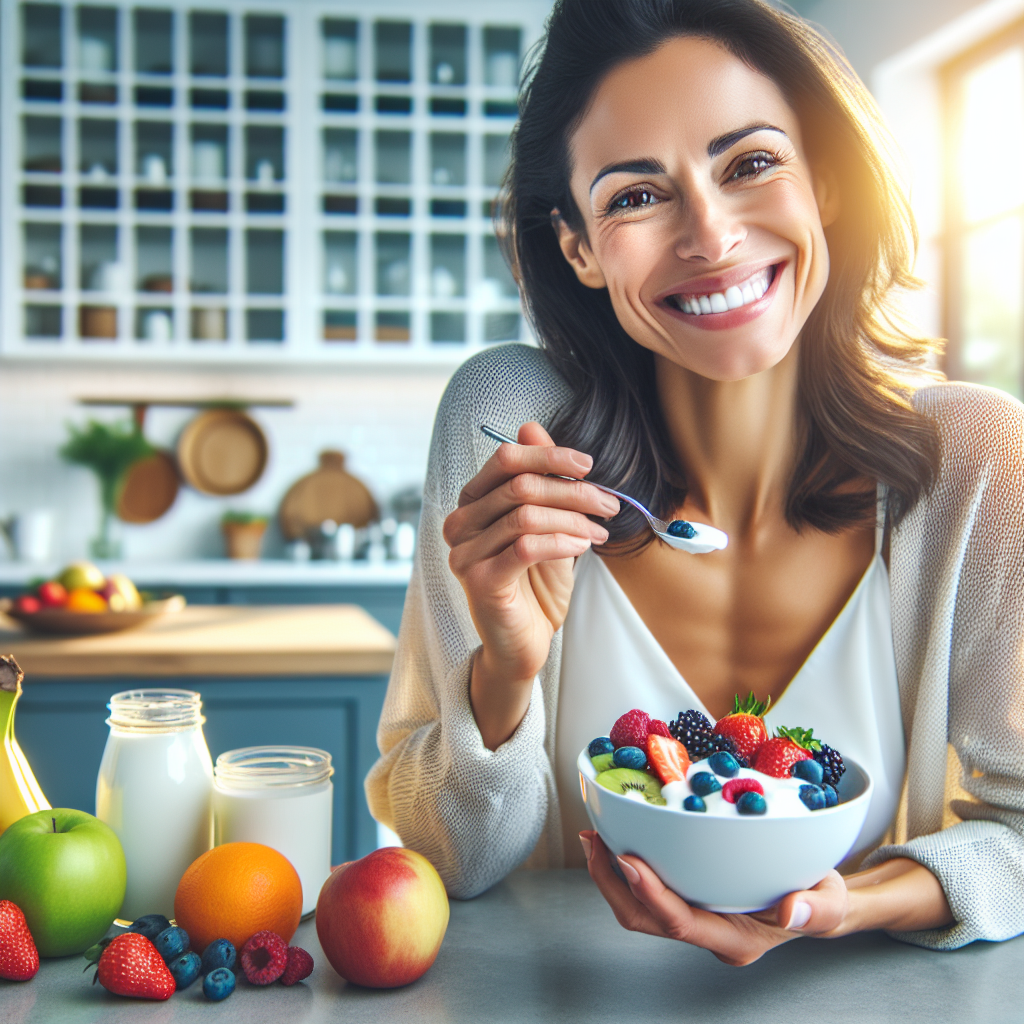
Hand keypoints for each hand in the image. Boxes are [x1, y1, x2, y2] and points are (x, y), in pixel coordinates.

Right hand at [443, 423, 618, 748]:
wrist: (525, 642)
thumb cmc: (535, 583)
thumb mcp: (545, 524)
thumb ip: (539, 480)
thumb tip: (532, 427)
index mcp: (472, 503)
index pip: (505, 460)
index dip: (549, 456)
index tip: (587, 465)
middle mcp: (460, 524)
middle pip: (519, 486)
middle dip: (572, 491)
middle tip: (608, 504)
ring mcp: (465, 553)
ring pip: (525, 515)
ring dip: (573, 519)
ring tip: (600, 531)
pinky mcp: (481, 581)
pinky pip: (525, 547)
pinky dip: (561, 542)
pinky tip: (582, 547)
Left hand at [579, 831, 848, 964]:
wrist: (821, 898)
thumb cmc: (823, 899)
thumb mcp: (831, 902)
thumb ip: (817, 910)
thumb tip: (790, 912)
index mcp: (734, 939)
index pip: (680, 923)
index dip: (649, 894)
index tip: (628, 860)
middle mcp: (707, 932)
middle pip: (646, 918)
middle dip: (611, 882)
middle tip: (594, 839)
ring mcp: (696, 916)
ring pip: (639, 906)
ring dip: (610, 872)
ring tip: (595, 834)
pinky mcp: (690, 896)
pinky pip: (649, 888)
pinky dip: (627, 862)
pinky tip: (618, 834)